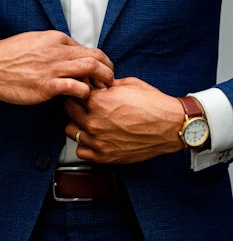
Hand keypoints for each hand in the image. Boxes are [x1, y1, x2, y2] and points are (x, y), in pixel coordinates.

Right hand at [0, 31, 113, 104]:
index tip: (102, 71)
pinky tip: (84, 98)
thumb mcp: (35, 42)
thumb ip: (55, 48)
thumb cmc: (10, 56)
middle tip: (111, 80)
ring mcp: (52, 68)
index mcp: (56, 40)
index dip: (100, 61)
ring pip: (90, 69)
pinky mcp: (46, 86)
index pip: (88, 49)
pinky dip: (85, 93)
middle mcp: (57, 51)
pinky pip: (75, 87)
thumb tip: (71, 56)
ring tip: (105, 90)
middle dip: (109, 69)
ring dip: (103, 80)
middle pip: (95, 57)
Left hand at [65, 77, 184, 163]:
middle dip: (76, 105)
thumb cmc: (153, 105)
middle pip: (69, 111)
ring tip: (90, 122)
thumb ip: (105, 85)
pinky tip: (94, 138)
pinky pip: (81, 152)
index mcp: (98, 102)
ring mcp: (98, 141)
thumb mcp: (128, 84)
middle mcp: (94, 122)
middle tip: (86, 106)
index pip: (73, 93)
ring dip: (78, 125)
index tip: (84, 92)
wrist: (170, 126)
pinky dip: (85, 145)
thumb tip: (94, 84)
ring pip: (71, 131)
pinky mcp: (104, 156)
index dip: (79, 91)